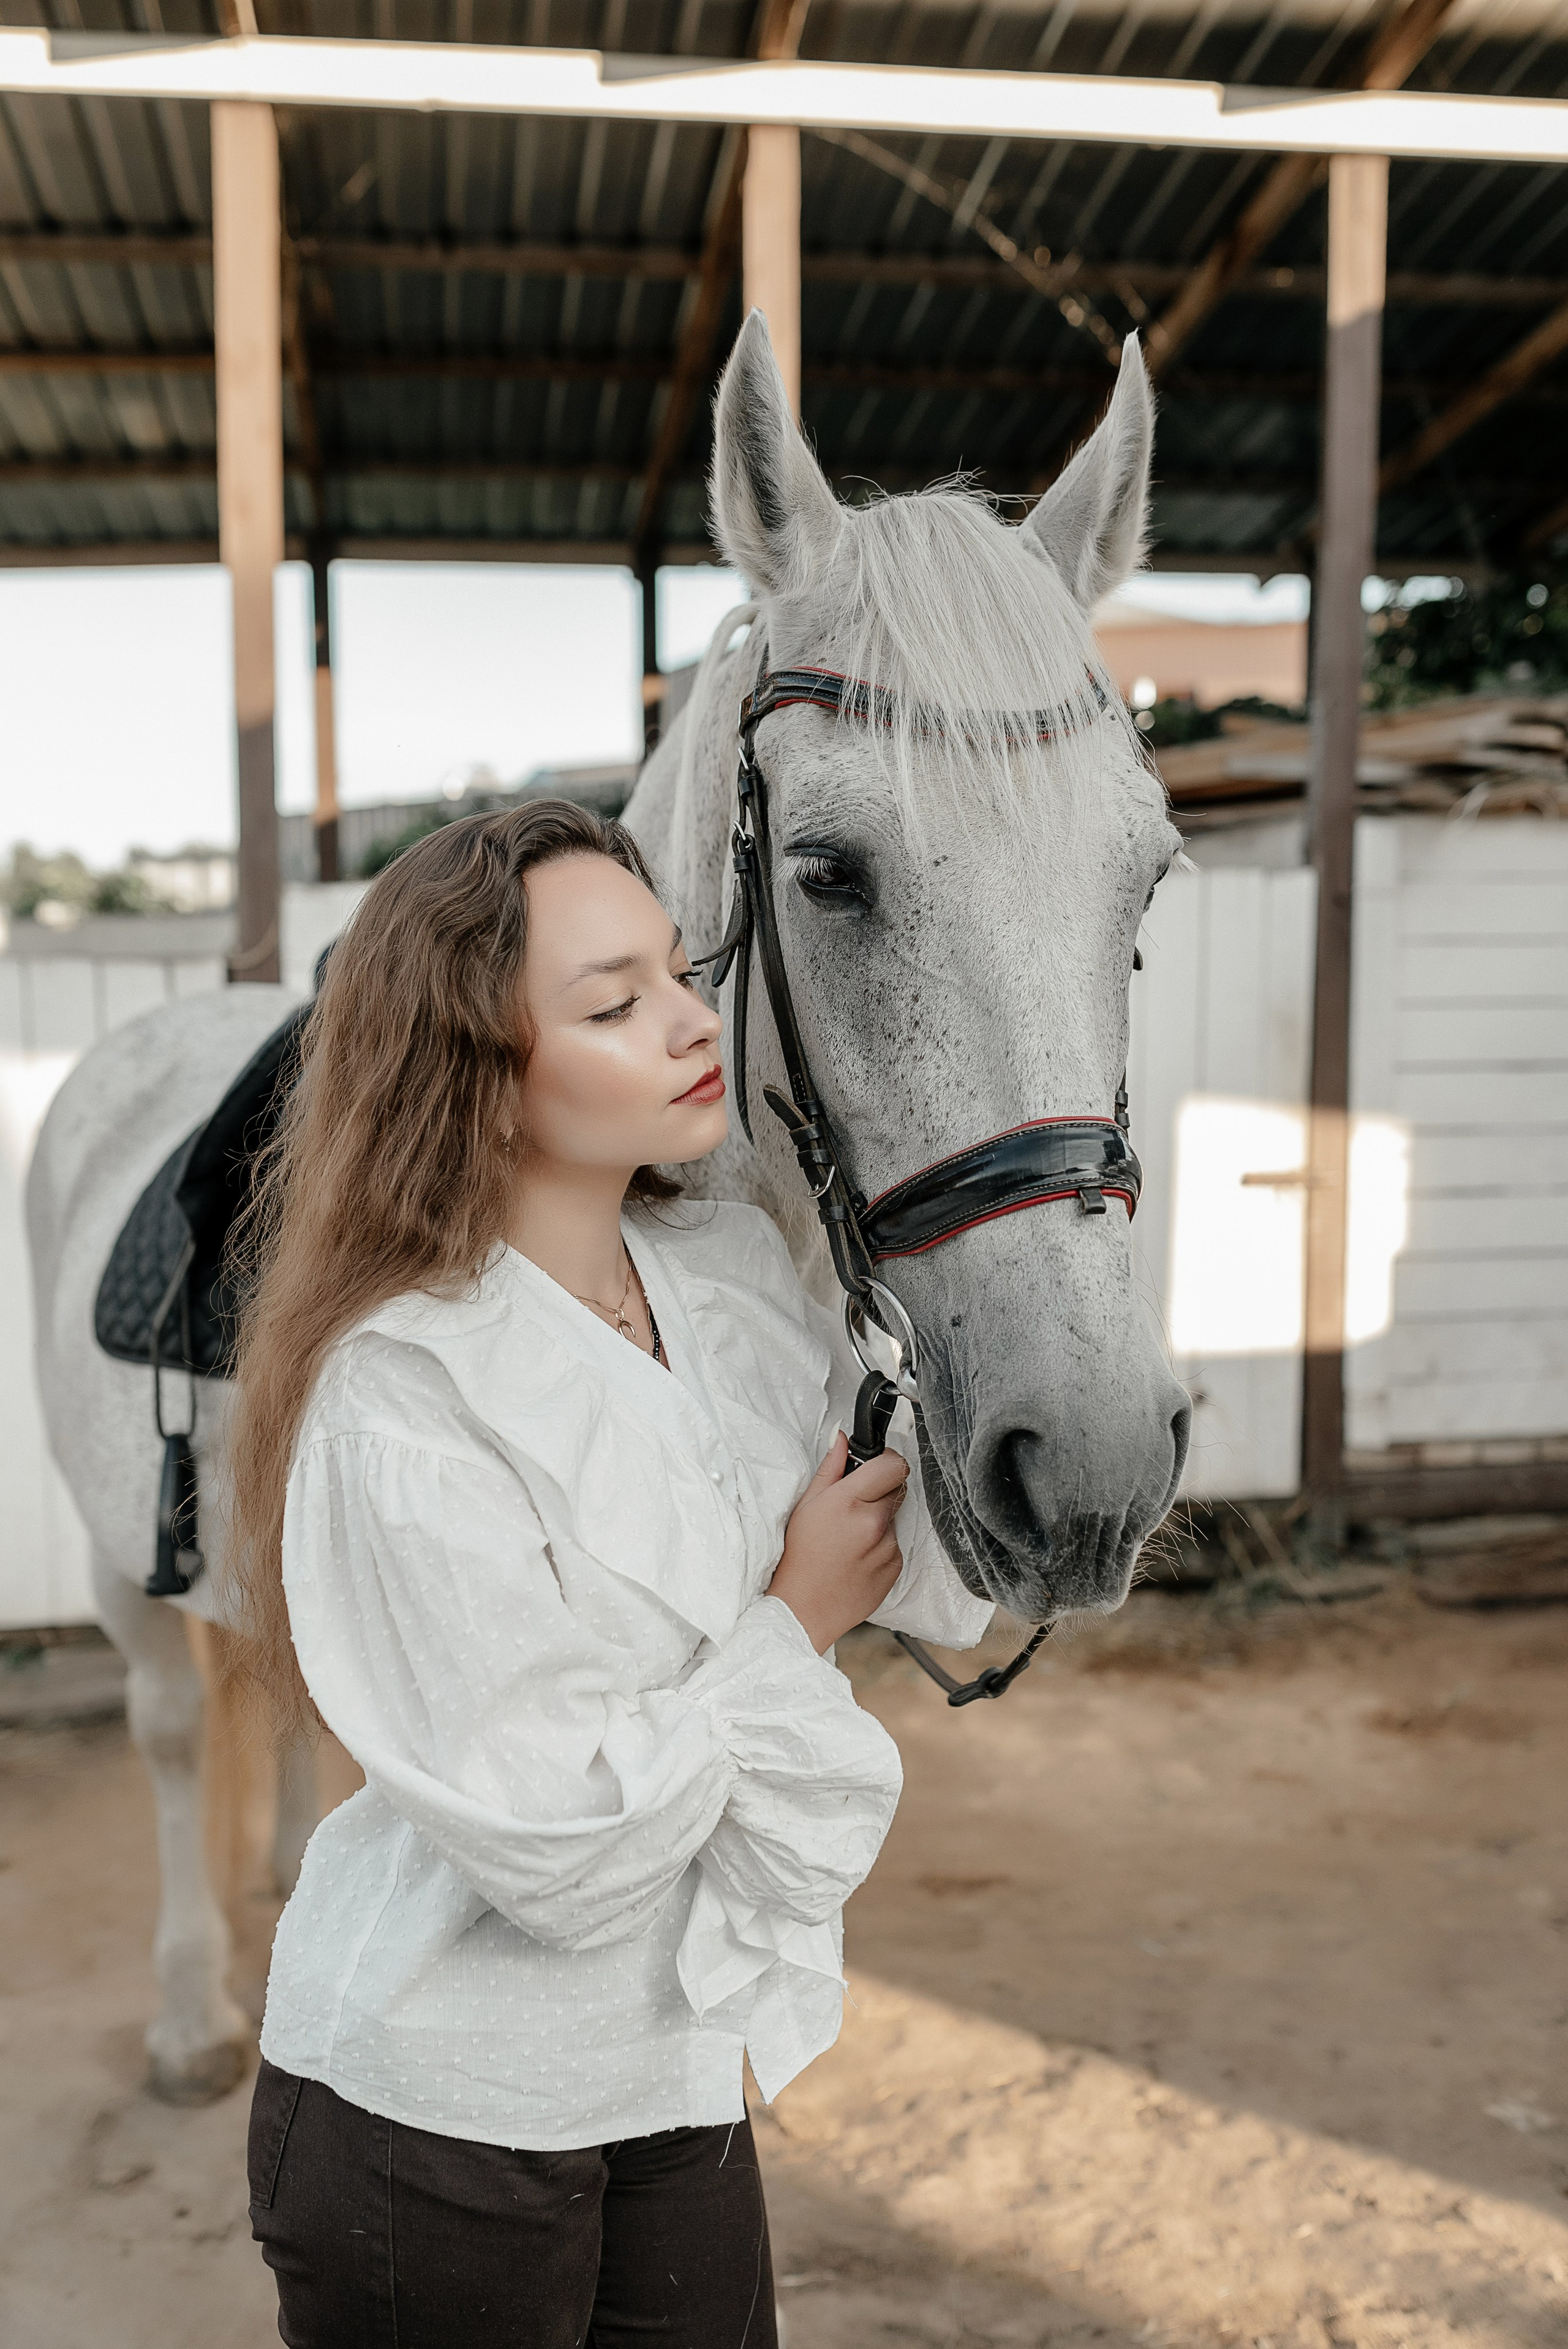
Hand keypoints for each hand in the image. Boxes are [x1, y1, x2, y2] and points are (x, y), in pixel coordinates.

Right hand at [767, 1431, 908, 1654]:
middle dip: (881, 1490)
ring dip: (879, 1521)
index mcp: (850, 1501)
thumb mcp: (806, 1505)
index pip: (894, 1465)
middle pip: (898, 1488)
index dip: (887, 1462)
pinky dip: (881, 1546)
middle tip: (855, 1505)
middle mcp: (873, 1523)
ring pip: (894, 1518)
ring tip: (850, 1539)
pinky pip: (895, 1544)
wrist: (804, 1610)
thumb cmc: (799, 1558)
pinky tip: (856, 1557)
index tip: (877, 1467)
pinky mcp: (895, 1567)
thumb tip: (843, 1438)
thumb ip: (831, 1468)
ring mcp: (887, 1547)